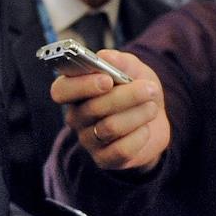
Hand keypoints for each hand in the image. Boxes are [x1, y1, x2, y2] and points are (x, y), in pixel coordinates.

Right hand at [50, 50, 168, 170]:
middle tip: (150, 89)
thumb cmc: (135, 89)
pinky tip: (146, 129)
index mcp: (74, 91)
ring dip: (138, 114)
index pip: (61, 90)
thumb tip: (105, 56)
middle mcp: (76, 116)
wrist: (153, 119)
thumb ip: (120, 61)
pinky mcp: (104, 159)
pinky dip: (139, 137)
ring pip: (110, 128)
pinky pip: (120, 150)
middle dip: (126, 97)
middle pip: (93, 108)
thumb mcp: (132, 69)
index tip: (107, 80)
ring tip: (152, 106)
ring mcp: (88, 139)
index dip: (82, 85)